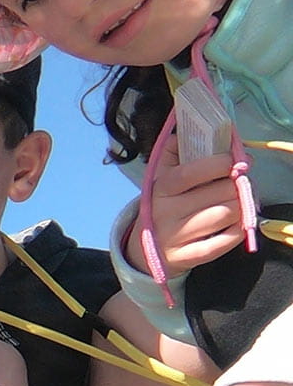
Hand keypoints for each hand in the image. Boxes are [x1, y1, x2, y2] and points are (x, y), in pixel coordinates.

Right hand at [132, 140, 245, 275]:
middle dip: (240, 185)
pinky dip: (239, 230)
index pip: (194, 171)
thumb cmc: (161, 205)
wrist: (142, 249)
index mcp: (161, 188)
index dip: (222, 163)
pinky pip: (227, 241)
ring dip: (243, 206)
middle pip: (221, 193)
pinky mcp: (190, 257)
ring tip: (241, 201)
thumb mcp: (159, 177)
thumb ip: (171, 150)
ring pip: (229, 215)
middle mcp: (167, 212)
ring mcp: (178, 237)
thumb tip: (185, 127)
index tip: (237, 160)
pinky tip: (236, 223)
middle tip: (242, 183)